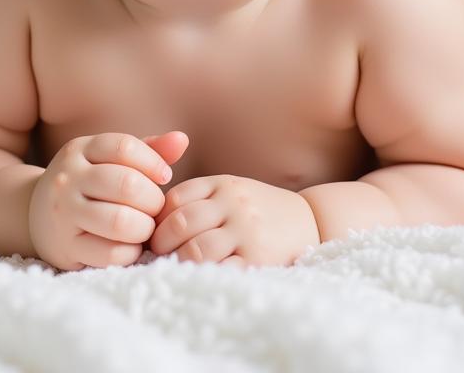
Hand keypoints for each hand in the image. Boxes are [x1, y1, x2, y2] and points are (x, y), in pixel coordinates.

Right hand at [28, 130, 188, 270]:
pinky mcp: (65, 247)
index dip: (154, 163)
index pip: (125, 147)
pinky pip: (109, 254)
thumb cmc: (88, 182)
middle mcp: (68, 178)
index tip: (165, 176)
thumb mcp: (110, 159)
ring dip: (144, 228)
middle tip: (156, 208)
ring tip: (146, 227)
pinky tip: (131, 247)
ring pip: (119, 221)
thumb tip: (182, 139)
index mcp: (80, 149)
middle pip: (126, 185)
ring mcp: (63, 213)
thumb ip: (148, 149)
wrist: (35, 213)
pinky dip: (130, 253)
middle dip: (153, 200)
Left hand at [148, 174, 320, 267]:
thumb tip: (154, 220)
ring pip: (196, 249)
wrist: (311, 220)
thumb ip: (201, 198)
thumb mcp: (232, 190)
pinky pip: (220, 270)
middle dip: (161, 242)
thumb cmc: (259, 209)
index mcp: (222, 184)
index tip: (152, 232)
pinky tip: (195, 278)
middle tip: (155, 255)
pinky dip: (201, 276)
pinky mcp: (257, 259)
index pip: (176, 197)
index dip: (158, 217)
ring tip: (171, 269)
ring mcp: (246, 231)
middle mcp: (233, 203)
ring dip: (176, 262)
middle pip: (181, 222)